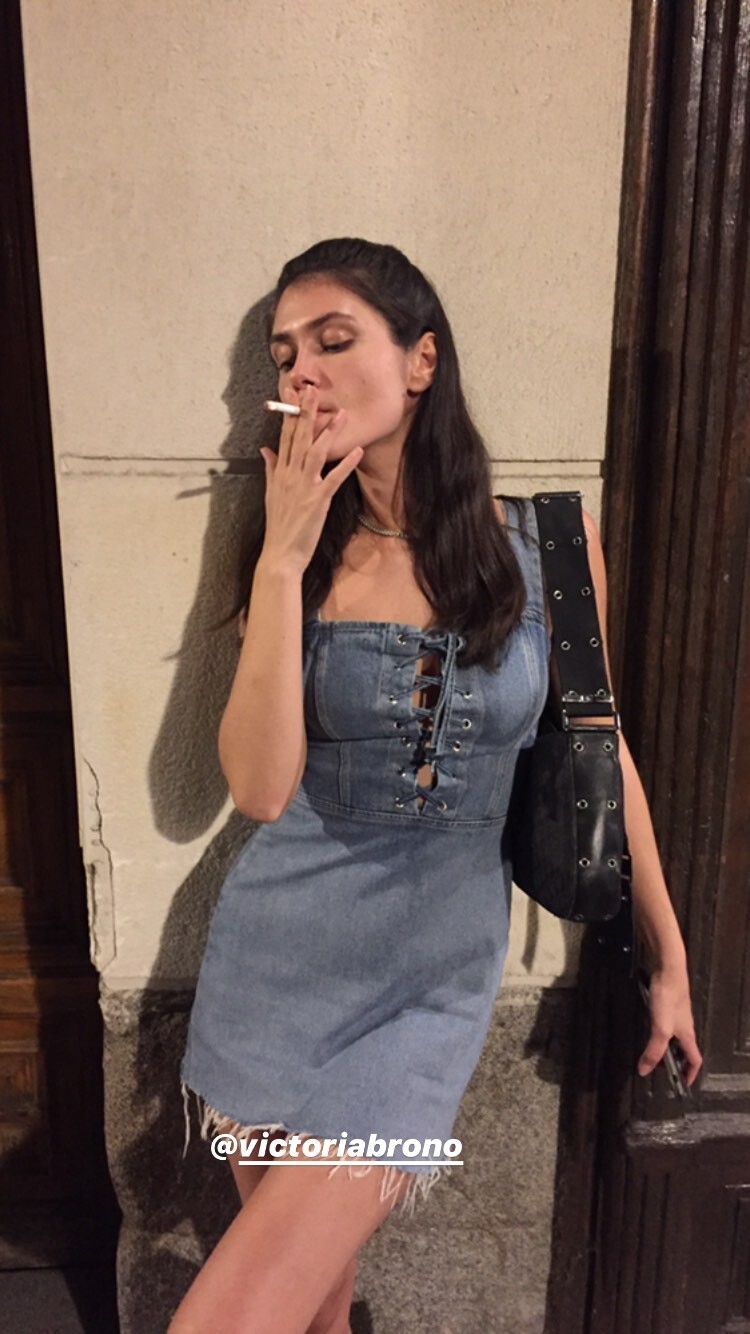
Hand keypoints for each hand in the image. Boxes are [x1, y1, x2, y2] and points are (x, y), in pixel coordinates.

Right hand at [258, 384, 362, 575]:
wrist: (280, 554)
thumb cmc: (279, 525)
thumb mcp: (271, 493)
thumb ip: (271, 468)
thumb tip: (265, 449)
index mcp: (280, 473)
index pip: (285, 437)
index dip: (290, 414)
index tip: (294, 393)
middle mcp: (290, 475)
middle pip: (299, 438)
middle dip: (307, 413)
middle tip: (314, 390)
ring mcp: (304, 487)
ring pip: (316, 452)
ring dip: (329, 432)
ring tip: (342, 414)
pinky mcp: (318, 500)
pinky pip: (334, 478)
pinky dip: (346, 463)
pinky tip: (357, 450)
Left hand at [637, 964, 702, 1086]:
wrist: (668, 969)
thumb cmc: (668, 997)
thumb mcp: (660, 1029)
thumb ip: (653, 1051)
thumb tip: (644, 1071)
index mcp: (687, 1036)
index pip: (695, 1060)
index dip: (690, 1074)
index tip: (682, 1084)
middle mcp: (685, 1027)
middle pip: (684, 1050)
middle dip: (675, 1062)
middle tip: (661, 1069)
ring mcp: (677, 1015)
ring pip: (675, 1038)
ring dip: (666, 1048)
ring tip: (652, 1053)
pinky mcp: (668, 1005)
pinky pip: (667, 1025)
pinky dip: (660, 1033)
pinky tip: (649, 1030)